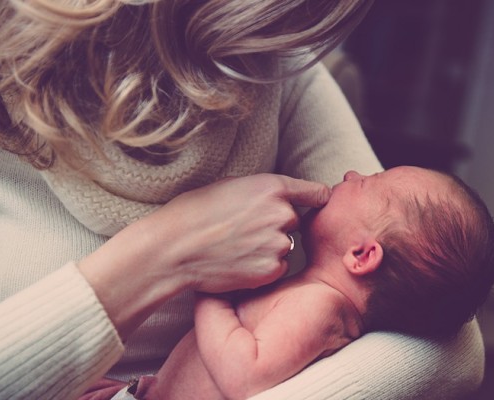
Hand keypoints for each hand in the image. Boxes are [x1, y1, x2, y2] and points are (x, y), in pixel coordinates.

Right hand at [78, 173, 329, 338]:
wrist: (174, 249)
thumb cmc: (194, 212)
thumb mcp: (231, 185)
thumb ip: (263, 190)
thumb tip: (281, 196)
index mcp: (273, 187)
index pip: (316, 192)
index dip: (317, 198)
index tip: (319, 202)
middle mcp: (282, 213)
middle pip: (294, 220)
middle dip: (277, 225)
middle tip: (245, 230)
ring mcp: (278, 243)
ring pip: (285, 245)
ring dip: (269, 247)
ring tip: (236, 246)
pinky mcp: (271, 269)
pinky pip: (278, 267)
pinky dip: (263, 267)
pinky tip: (238, 262)